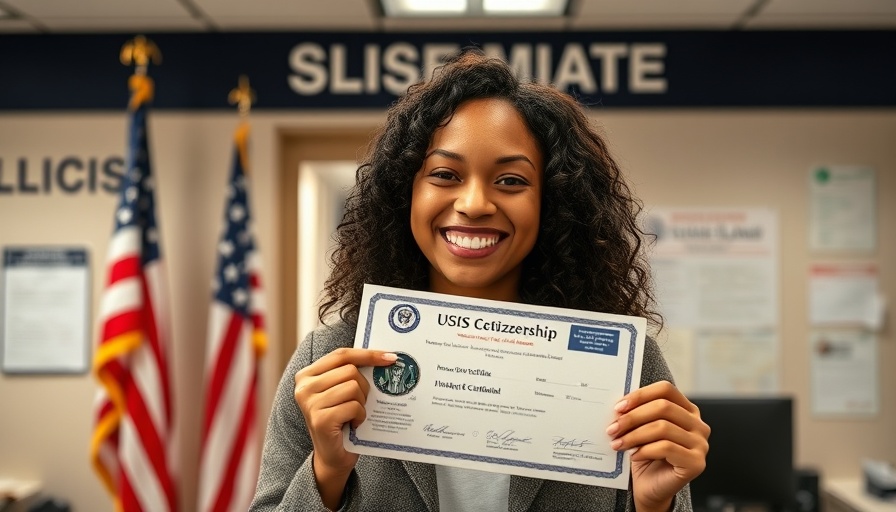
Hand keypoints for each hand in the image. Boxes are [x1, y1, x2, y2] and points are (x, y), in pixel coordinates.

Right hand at [294, 347, 396, 507]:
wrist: (332, 456)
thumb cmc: (341, 420)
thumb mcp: (340, 391)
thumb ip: (350, 372)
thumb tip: (384, 356)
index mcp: (307, 375)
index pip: (341, 355)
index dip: (367, 354)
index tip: (390, 357)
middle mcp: (304, 387)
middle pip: (350, 370)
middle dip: (364, 387)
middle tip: (359, 403)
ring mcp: (310, 403)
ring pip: (354, 387)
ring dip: (361, 403)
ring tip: (353, 415)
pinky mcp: (321, 419)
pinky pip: (354, 406)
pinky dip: (360, 416)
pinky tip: (353, 424)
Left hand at [606, 381, 709, 511]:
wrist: (651, 487)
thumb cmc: (646, 455)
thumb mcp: (641, 429)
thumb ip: (637, 413)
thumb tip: (620, 405)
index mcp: (687, 410)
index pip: (666, 390)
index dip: (640, 395)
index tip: (618, 407)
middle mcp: (698, 425)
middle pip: (663, 407)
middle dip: (633, 417)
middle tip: (613, 428)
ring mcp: (700, 444)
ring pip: (662, 428)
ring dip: (634, 435)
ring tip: (618, 443)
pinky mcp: (696, 463)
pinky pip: (666, 448)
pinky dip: (644, 450)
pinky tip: (633, 455)